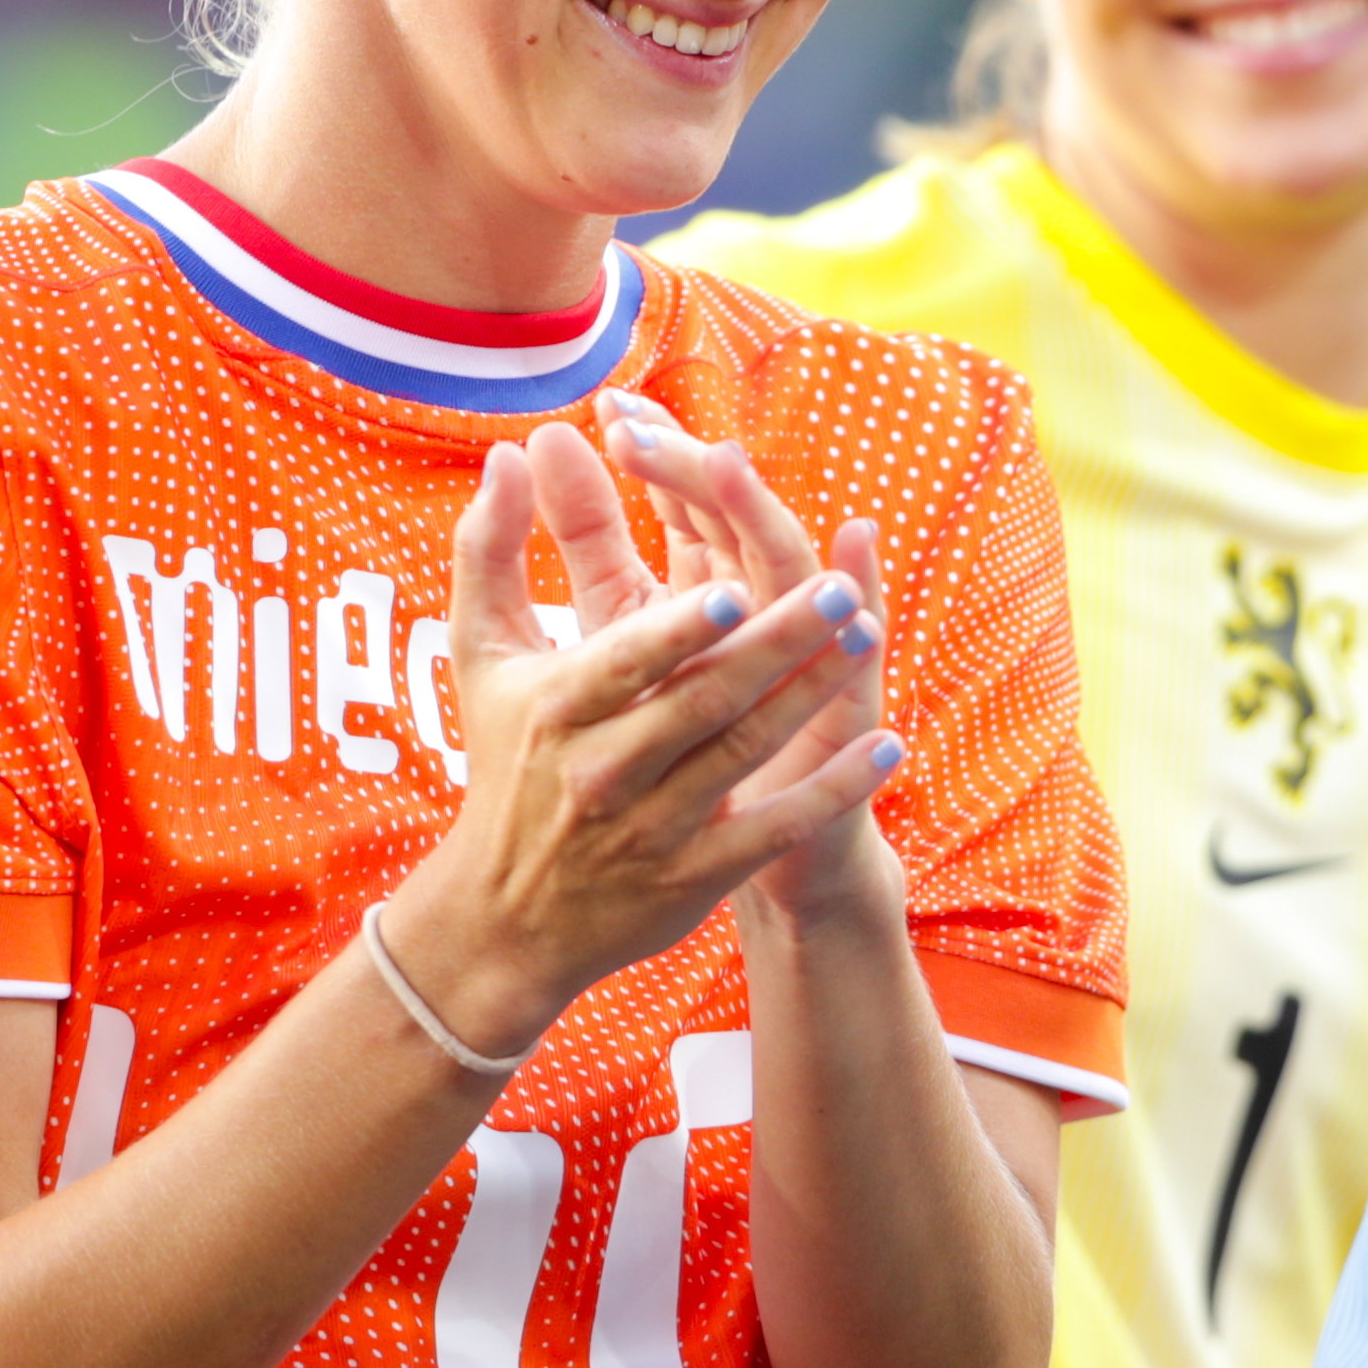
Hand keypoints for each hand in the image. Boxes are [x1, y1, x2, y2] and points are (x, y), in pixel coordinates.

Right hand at [380, 422, 900, 1053]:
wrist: (506, 917)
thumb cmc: (505, 758)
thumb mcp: (482, 657)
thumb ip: (489, 549)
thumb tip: (510, 450)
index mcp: (556, 708)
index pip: (624, 660)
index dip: (678, 629)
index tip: (731, 587)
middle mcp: (603, 769)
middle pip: (702, 701)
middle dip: (773, 645)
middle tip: (839, 594)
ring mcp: (653, 827)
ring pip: (743, 754)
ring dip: (810, 697)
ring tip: (866, 640)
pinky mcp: (694, 876)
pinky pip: (774, 829)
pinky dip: (832, 790)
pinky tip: (886, 746)